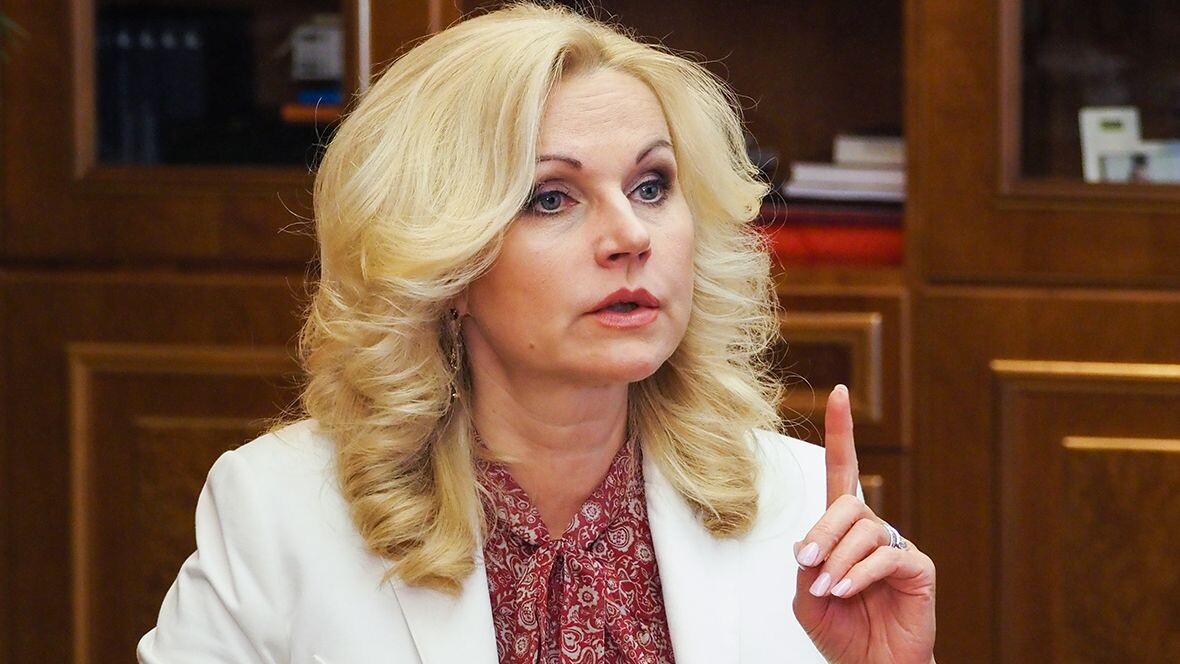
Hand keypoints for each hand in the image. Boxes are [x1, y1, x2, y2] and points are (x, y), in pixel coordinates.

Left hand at [792, 385, 935, 662]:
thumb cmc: (842, 632)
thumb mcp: (808, 596)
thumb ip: (807, 564)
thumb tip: (812, 543)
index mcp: (843, 530)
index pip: (842, 471)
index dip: (840, 433)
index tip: (839, 393)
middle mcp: (872, 531)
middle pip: (847, 504)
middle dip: (822, 533)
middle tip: (809, 566)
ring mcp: (897, 547)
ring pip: (865, 530)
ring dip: (839, 559)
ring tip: (831, 590)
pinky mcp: (918, 568)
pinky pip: (887, 555)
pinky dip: (861, 572)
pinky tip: (848, 590)